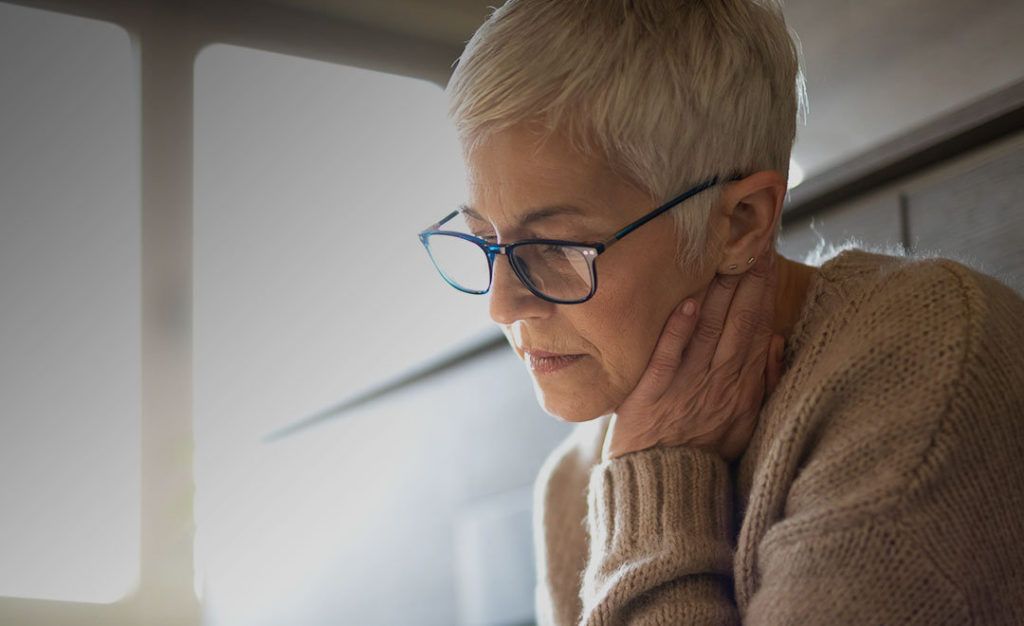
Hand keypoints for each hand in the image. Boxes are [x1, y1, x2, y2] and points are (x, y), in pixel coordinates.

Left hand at [603, 251, 786, 462]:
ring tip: (724, 259)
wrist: (664, 484)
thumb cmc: (704, 450)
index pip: (758, 328)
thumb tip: (776, 340)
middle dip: (748, 281)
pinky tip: (684, 303)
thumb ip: (764, 383)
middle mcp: (718, 382)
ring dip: (717, 294)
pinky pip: (667, 357)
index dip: (764, 291)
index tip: (768, 255)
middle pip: (738, 323)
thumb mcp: (747, 423)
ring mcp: (685, 387)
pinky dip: (676, 330)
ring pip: (706, 332)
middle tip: (754, 241)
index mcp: (742, 387)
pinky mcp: (651, 395)